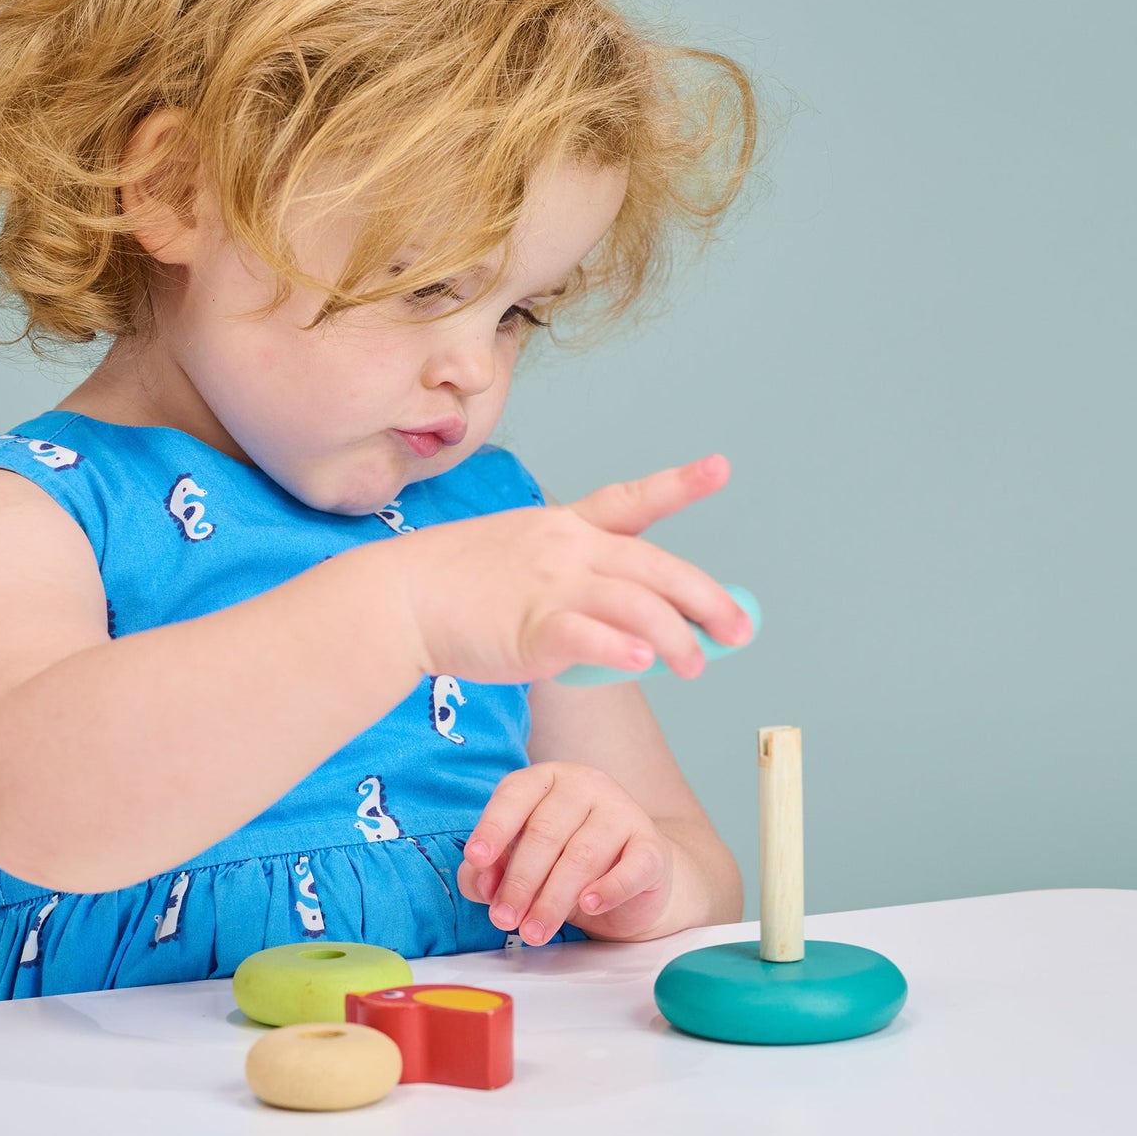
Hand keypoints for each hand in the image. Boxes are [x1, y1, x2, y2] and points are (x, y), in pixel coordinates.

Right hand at [386, 454, 751, 684]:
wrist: (397, 598)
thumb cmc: (456, 587)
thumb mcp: (517, 556)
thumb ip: (569, 577)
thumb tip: (622, 620)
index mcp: (564, 527)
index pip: (630, 500)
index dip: (680, 485)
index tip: (721, 468)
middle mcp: (566, 548)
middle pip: (656, 567)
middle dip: (706, 599)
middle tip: (739, 629)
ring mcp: (550, 586)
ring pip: (638, 607)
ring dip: (677, 640)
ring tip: (694, 667)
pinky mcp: (532, 629)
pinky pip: (591, 637)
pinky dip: (624, 650)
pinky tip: (645, 661)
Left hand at [457, 761, 673, 943]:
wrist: (633, 879)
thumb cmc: (566, 864)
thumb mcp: (522, 864)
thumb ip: (491, 870)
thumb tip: (481, 881)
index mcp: (547, 780)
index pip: (514, 794)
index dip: (493, 827)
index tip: (476, 858)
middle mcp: (585, 786)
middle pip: (545, 831)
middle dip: (520, 880)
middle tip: (504, 919)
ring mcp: (622, 812)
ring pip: (582, 854)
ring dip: (553, 898)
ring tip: (534, 931)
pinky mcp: (652, 846)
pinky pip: (631, 867)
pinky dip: (608, 888)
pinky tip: (589, 905)